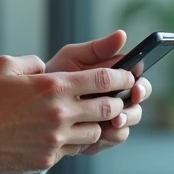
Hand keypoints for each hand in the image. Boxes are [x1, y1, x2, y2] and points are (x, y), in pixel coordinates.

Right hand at [0, 54, 134, 173]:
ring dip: (98, 124)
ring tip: (90, 118)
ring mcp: (57, 138)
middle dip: (119, 102)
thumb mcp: (7, 66)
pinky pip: (75, 149)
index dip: (122, 77)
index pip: (102, 80)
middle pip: (109, 108)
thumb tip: (47, 67)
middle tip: (118, 98)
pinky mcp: (49, 157)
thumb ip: (33, 62)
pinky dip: (77, 141)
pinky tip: (68, 134)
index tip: (129, 75)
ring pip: (96, 132)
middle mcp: (60, 113)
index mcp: (54, 86)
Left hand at [45, 29, 153, 155]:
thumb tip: (122, 34)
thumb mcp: (74, 57)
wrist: (33, 101)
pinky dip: (108, 136)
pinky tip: (97, 134)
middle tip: (121, 111)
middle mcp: (116, 98)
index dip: (140, 85)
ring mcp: (110, 118)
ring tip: (111, 122)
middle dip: (133, 108)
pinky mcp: (101, 135)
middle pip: (137, 105)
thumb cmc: (56, 74)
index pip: (138, 80)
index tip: (134, 86)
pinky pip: (113, 138)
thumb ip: (99, 48)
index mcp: (114, 77)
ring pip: (128, 123)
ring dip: (122, 123)